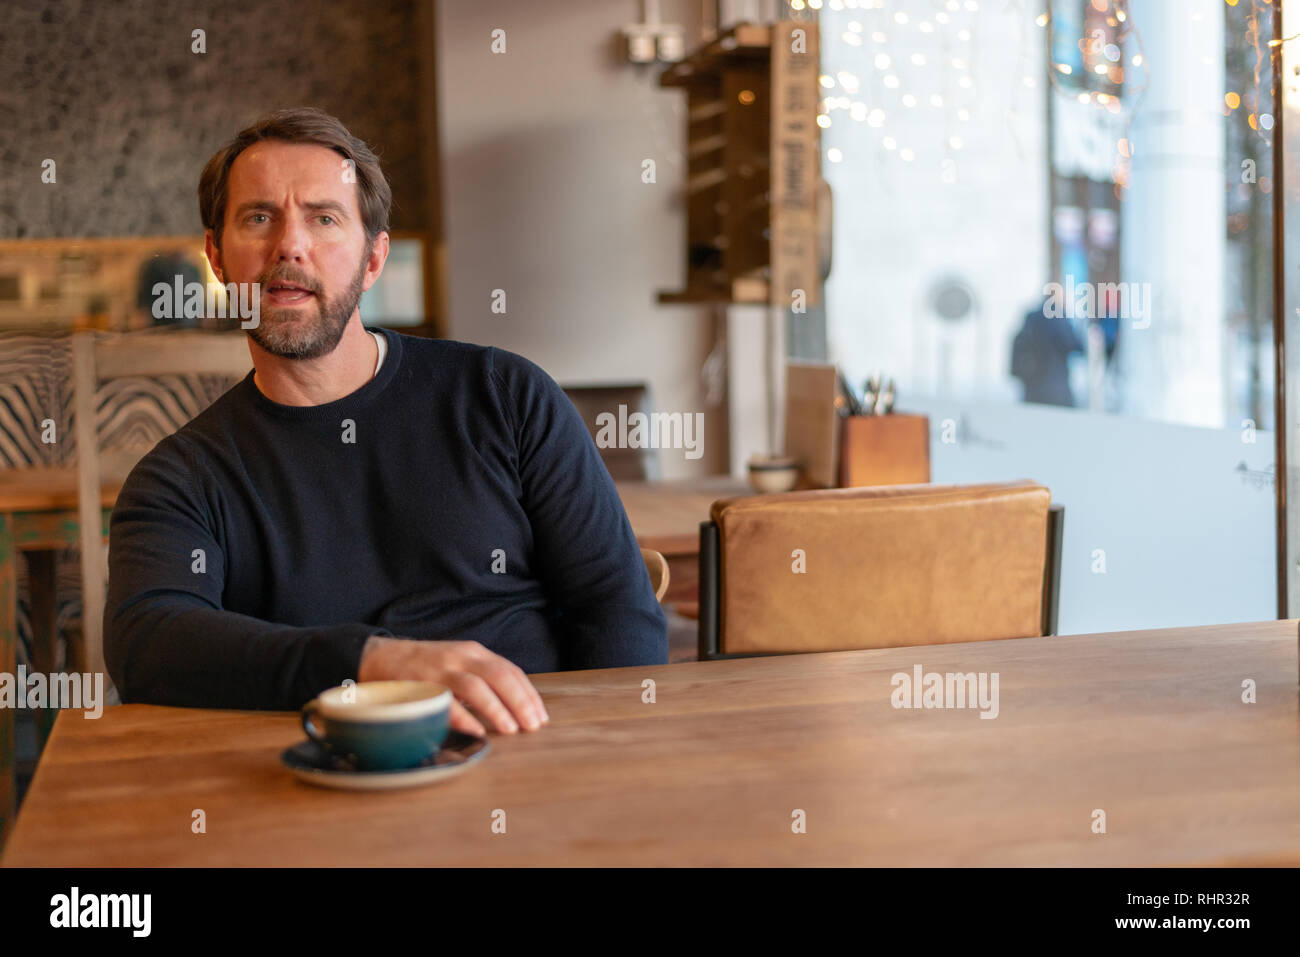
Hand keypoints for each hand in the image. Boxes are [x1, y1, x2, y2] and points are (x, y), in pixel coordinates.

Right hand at [358, 636, 548, 736]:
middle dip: (520, 701)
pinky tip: (477, 731)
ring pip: (476, 686)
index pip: (511, 671)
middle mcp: (461, 657)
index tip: (541, 716)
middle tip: (533, 725)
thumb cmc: (429, 666)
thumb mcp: (460, 663)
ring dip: (497, 709)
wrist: (384, 657)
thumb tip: (516, 708)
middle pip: (500, 676)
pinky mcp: (422, 685)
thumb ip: (484, 679)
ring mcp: (441, 670)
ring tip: (511, 729)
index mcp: (475, 652)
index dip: (529, 694)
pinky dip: (463, 717)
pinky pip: (446, 701)